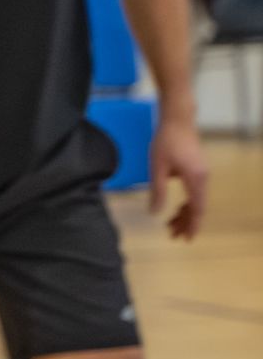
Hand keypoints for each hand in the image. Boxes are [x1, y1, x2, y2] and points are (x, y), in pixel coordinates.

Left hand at [150, 114, 207, 239]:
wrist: (177, 119)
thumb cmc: (166, 141)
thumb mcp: (157, 167)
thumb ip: (157, 191)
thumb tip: (155, 212)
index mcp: (195, 179)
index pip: (197, 209)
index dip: (193, 225)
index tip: (187, 239)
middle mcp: (203, 178)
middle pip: (197, 207)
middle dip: (186, 223)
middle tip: (172, 235)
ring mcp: (202, 174)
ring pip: (196, 200)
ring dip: (185, 213)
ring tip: (170, 225)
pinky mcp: (198, 169)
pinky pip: (195, 192)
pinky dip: (187, 202)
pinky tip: (175, 208)